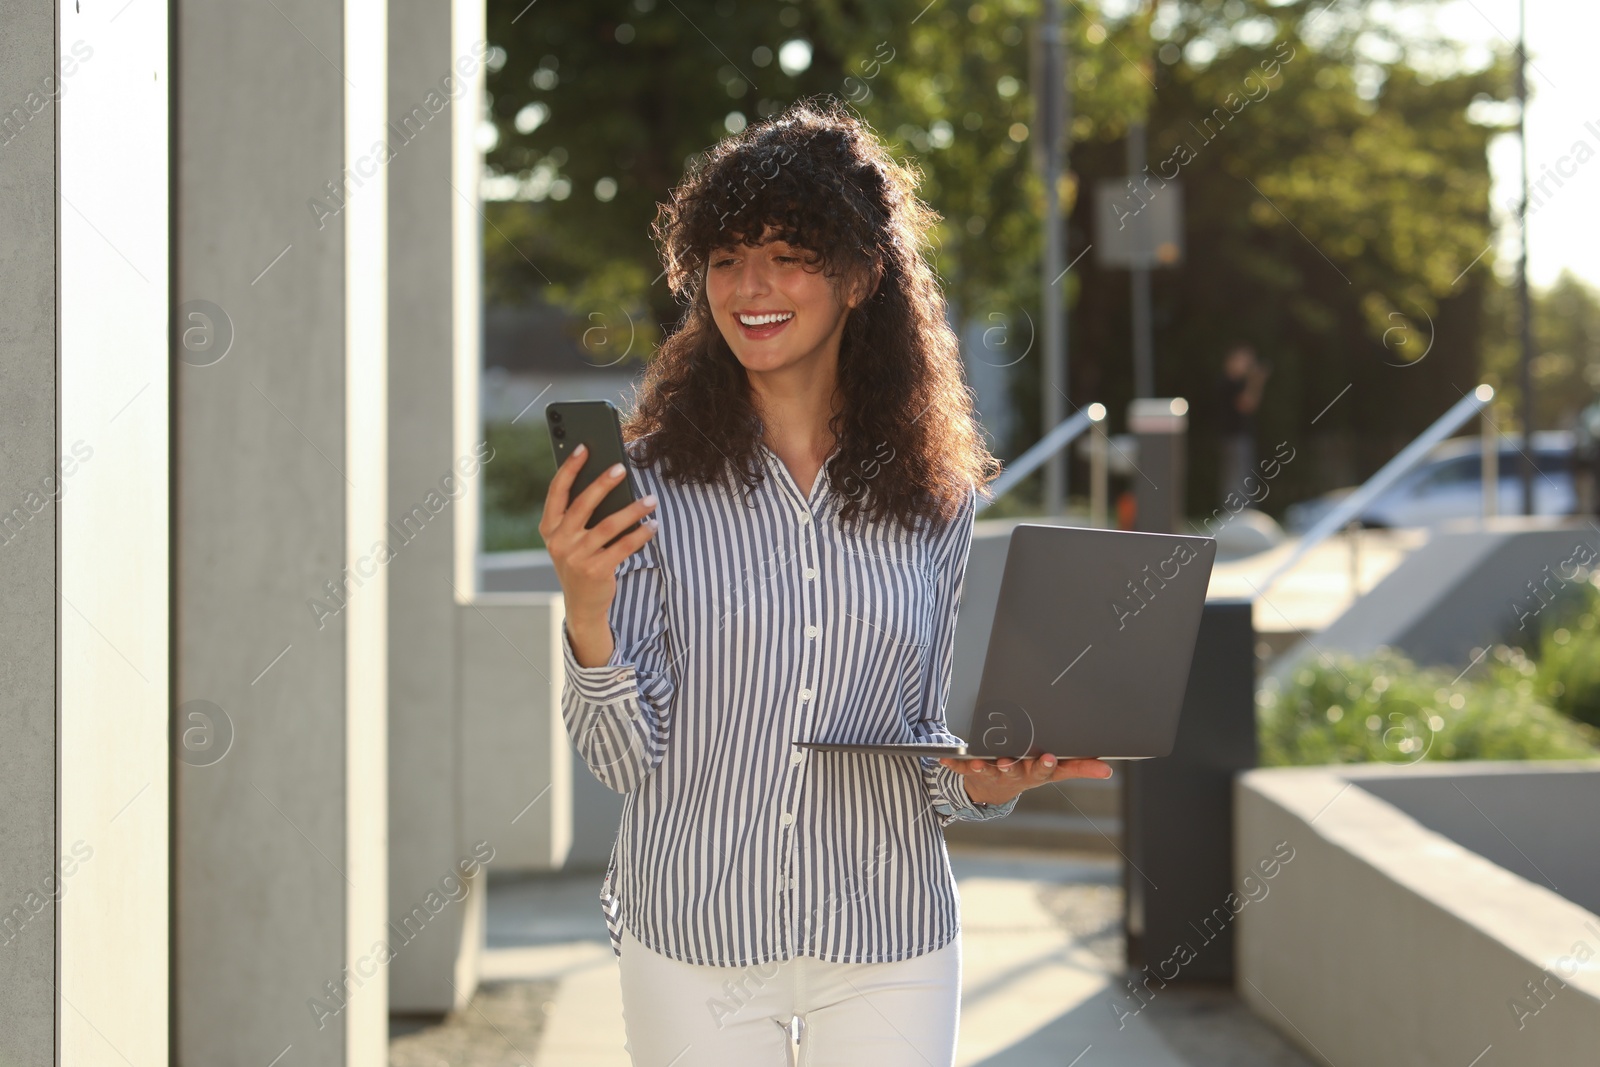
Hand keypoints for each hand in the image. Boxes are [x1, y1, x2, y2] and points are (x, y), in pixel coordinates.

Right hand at [540, 443, 658, 665]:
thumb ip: (579, 514)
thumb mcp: (570, 538)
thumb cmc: (579, 560)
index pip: (557, 491)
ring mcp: (576, 557)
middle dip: (603, 483)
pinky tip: (653, 524)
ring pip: (608, 525)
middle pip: (583, 504)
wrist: (582, 604)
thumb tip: (607, 480)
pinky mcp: (596, 571)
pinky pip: (623, 547)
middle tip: (622, 468)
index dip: (570, 468)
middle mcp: (559, 541)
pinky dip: (641, 534)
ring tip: (651, 499)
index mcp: (549, 528)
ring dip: (633, 510)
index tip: (584, 447)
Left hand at [936, 752, 1111, 806]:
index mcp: (1034, 772)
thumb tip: (1108, 769)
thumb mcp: (1055, 772)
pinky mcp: (970, 771)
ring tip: (977, 761)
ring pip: (988, 769)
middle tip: (1010, 761)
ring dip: (982, 766)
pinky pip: (959, 767)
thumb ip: (1080, 767)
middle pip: (1014, 769)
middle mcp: (1013, 773)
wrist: (995, 791)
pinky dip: (951, 763)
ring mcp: (991, 773)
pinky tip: (942, 757)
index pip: (1043, 770)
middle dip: (1012, 765)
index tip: (1048, 757)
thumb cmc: (1030, 772)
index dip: (1045, 765)